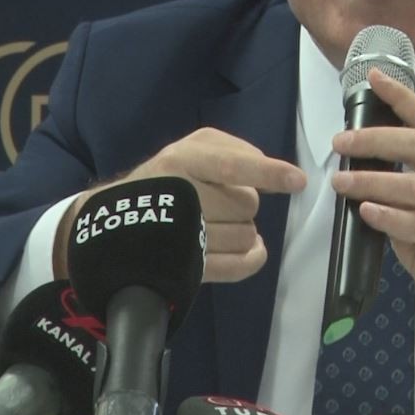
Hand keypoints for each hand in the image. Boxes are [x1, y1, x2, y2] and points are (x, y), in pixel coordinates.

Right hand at [55, 128, 305, 282]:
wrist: (117, 220)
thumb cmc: (165, 179)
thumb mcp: (191, 149)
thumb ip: (232, 152)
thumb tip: (270, 171)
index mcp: (183, 160)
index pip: (231, 165)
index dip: (267, 173)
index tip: (298, 181)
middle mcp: (181, 194)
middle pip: (246, 204)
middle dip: (243, 205)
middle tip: (220, 204)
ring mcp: (183, 234)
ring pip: (246, 235)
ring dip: (244, 231)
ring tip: (219, 225)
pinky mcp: (188, 265)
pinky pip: (237, 265)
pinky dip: (252, 258)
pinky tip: (253, 251)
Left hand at [330, 68, 414, 331]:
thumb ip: (403, 188)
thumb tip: (360, 170)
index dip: (402, 98)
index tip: (374, 78)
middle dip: (375, 139)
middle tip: (341, 142)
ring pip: (413, 184)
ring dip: (371, 181)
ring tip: (340, 182)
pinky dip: (387, 216)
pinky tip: (366, 212)